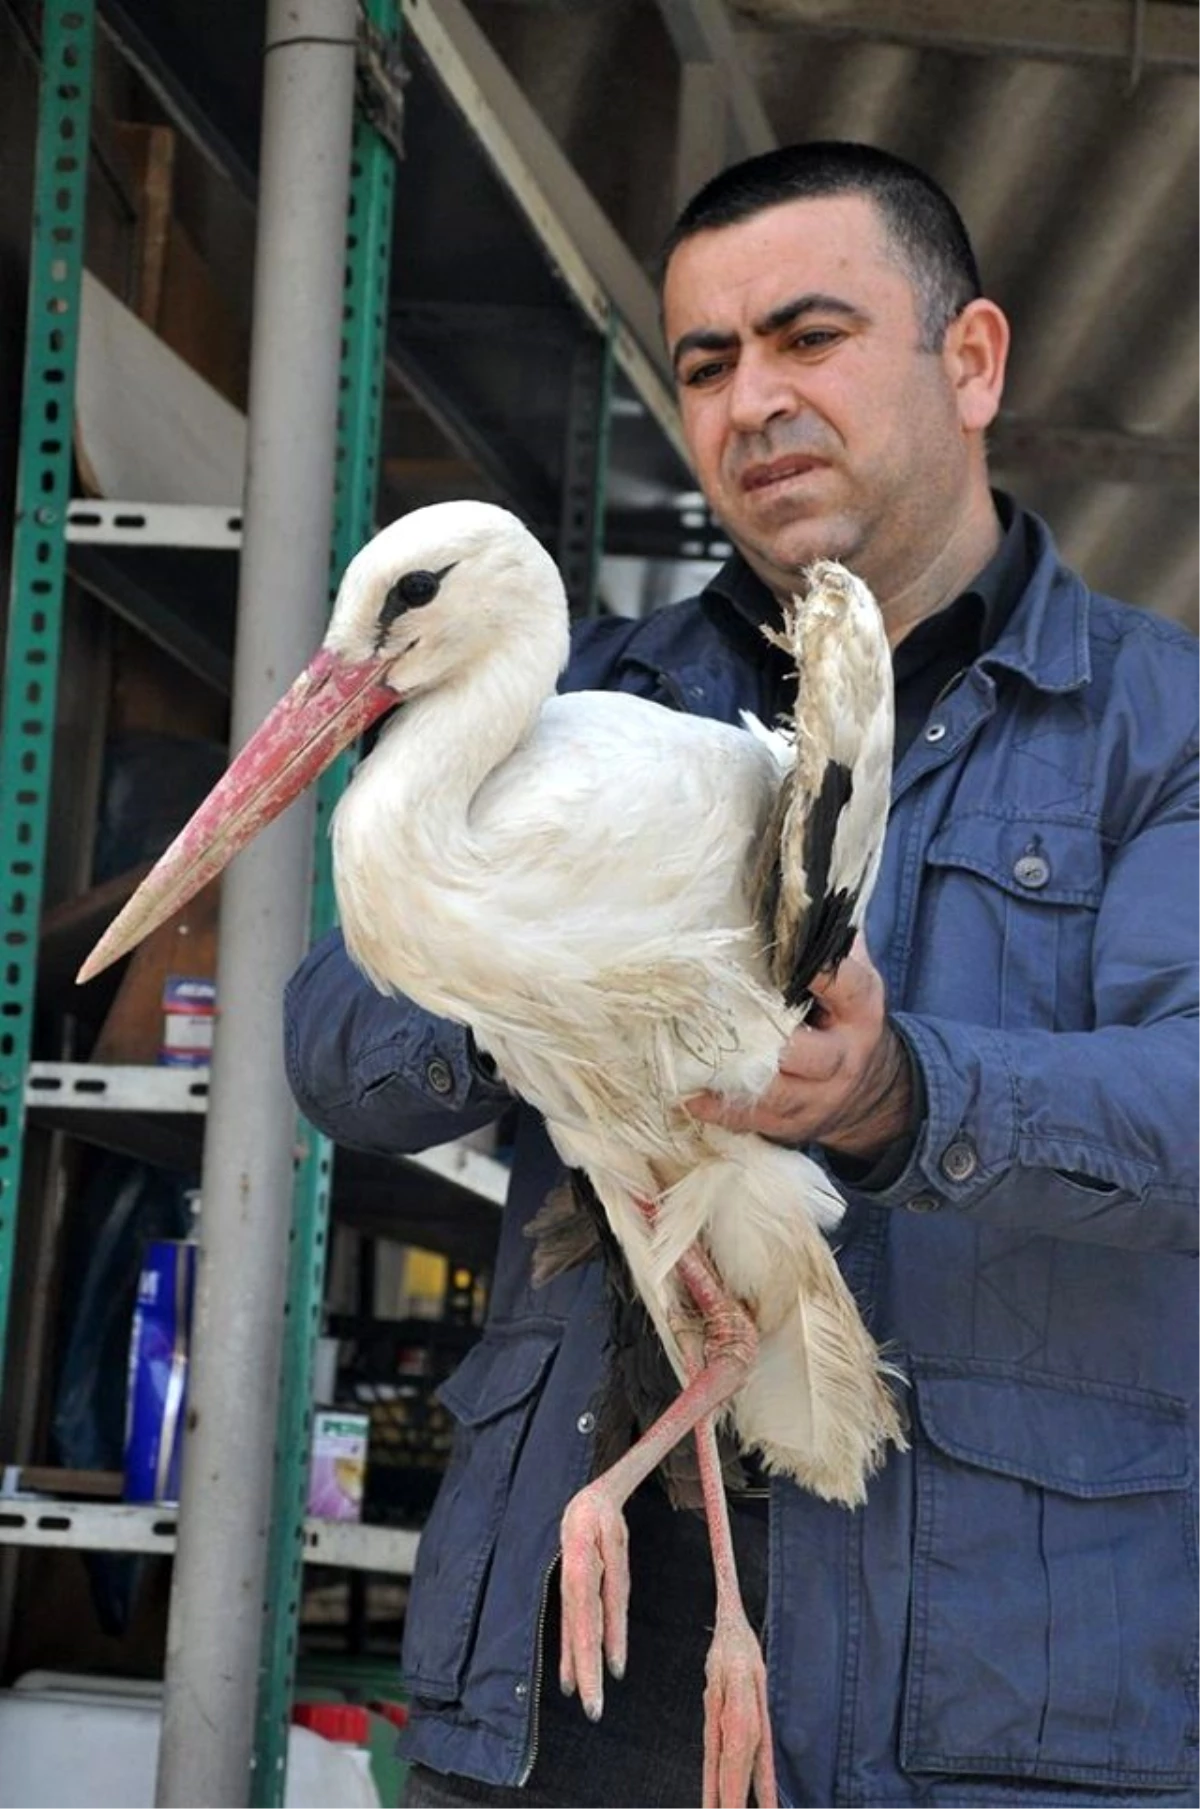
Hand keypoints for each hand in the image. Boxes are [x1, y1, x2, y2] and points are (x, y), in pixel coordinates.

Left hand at [685, 938, 913, 1158]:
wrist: (872, 1092)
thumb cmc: (844, 1016)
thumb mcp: (853, 978)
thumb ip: (830, 944)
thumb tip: (796, 896)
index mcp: (859, 1010)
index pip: (847, 985)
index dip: (823, 970)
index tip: (790, 952)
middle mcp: (842, 1057)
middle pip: (804, 1051)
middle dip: (763, 1037)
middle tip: (714, 1012)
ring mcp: (816, 1097)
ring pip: (772, 1091)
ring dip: (730, 1075)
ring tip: (686, 1057)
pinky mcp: (790, 1125)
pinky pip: (751, 1120)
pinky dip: (717, 1110)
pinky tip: (686, 1095)